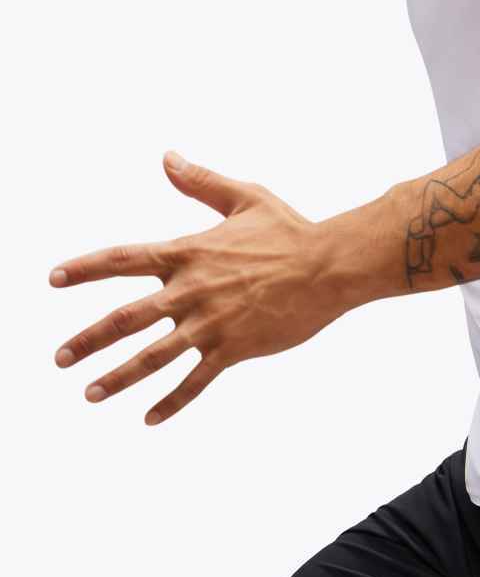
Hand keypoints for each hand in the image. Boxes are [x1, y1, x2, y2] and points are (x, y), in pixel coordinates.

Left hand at [51, 152, 343, 424]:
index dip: (84, 268)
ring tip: (89, 394)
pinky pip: (196, 381)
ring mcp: (211, 323)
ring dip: (117, 377)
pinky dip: (172, 402)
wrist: (329, 268)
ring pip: (153, 357)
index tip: (53, 278)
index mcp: (188, 252)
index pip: (122, 260)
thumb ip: (200, 182)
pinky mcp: (234, 349)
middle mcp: (191, 290)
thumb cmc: (290, 231)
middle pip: (125, 318)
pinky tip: (149, 418)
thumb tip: (167, 158)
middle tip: (59, 358)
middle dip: (87, 340)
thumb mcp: (244, 198)